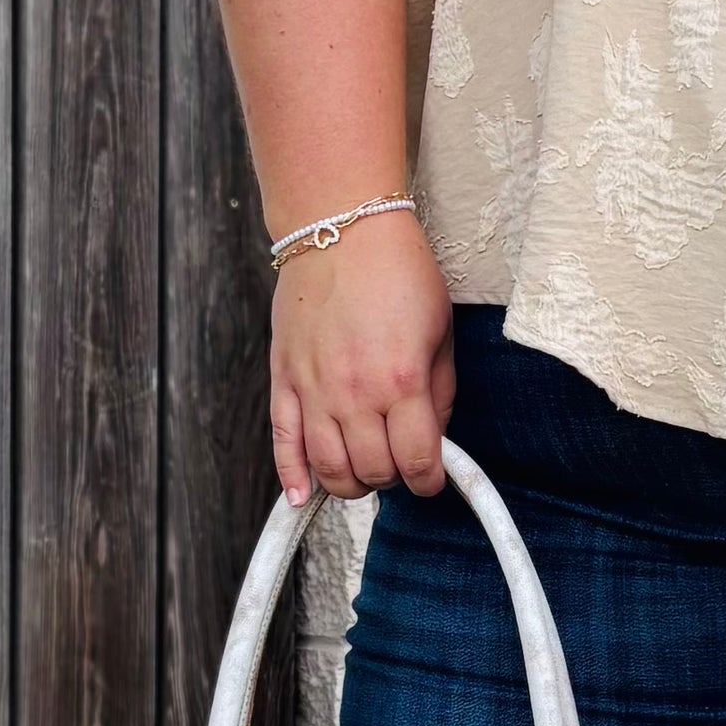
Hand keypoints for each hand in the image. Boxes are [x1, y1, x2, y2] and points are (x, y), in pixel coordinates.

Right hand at [271, 210, 456, 498]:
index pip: (417, 460)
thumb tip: (434, 436)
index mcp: (401, 381)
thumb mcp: (441, 330)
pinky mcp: (285, 379)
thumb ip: (440, 391)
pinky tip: (305, 496)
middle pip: (374, 471)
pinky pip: (283, 442)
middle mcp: (355, 393)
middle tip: (400, 464)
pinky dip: (293, 477)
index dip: (430, 480)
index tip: (433, 478)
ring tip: (365, 472)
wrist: (342, 229)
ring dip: (351, 483)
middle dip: (394, 479)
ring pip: (329, 467)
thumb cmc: (398, 272)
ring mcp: (314, 389)